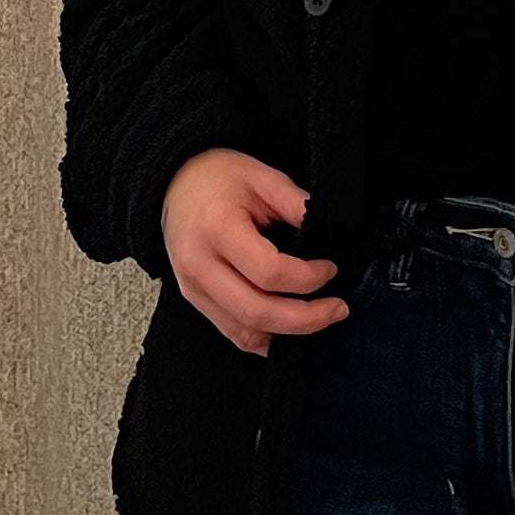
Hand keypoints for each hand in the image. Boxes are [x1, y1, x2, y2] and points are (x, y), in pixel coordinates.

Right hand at [160, 149, 348, 356]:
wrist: (176, 184)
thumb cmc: (220, 177)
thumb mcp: (262, 176)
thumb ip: (296, 203)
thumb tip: (329, 233)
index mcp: (218, 230)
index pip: (268, 272)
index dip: (307, 277)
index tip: (331, 268)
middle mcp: (200, 267)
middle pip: (256, 311)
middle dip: (305, 319)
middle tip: (338, 309)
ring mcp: (193, 289)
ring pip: (244, 331)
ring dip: (287, 334)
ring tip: (321, 320)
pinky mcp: (194, 300)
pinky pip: (231, 332)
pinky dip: (264, 338)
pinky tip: (289, 330)